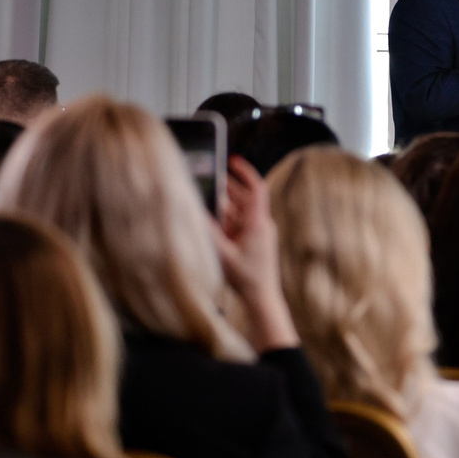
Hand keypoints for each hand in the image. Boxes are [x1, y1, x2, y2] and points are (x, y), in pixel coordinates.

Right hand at [211, 159, 298, 352]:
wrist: (262, 296)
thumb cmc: (246, 277)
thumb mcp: (222, 253)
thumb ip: (209, 231)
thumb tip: (195, 211)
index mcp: (257, 222)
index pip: (257, 189)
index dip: (245, 172)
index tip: (232, 161)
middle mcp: (261, 224)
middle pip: (246, 197)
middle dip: (229, 186)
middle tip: (212, 175)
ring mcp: (259, 232)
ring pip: (241, 210)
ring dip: (226, 203)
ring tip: (209, 194)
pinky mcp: (255, 240)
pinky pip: (241, 222)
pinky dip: (228, 217)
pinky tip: (214, 218)